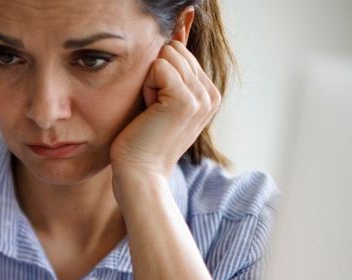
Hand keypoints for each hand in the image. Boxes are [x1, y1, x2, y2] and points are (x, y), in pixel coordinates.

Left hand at [110, 40, 220, 193]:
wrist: (140, 173)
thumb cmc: (143, 140)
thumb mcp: (162, 101)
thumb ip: (172, 72)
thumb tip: (175, 35)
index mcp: (209, 94)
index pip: (180, 54)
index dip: (159, 77)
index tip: (158, 108)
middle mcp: (211, 94)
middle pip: (174, 52)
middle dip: (155, 77)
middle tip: (153, 111)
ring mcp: (201, 97)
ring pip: (166, 57)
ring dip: (149, 84)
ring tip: (152, 113)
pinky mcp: (185, 99)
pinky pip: (158, 67)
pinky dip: (146, 88)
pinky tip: (150, 112)